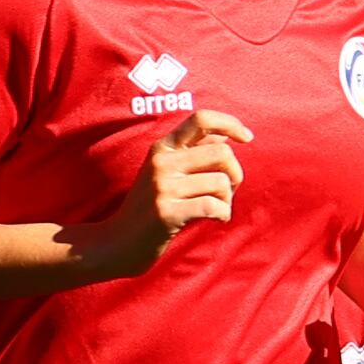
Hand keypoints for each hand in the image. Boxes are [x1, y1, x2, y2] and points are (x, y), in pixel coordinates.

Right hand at [81, 108, 243, 280]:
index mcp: (162, 148)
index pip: (201, 118)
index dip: (231, 123)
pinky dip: (223, 214)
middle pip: (222, 152)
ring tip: (217, 209)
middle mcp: (161, 162)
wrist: (116, 244)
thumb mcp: (165, 172)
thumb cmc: (148, 209)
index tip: (247, 138)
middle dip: (236, 173)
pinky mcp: (166, 213)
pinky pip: (213, 205)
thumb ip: (193, 152)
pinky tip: (217, 219)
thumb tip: (226, 133)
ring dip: (228, 199)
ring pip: (221, 182)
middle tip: (228, 191)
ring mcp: (162, 187)